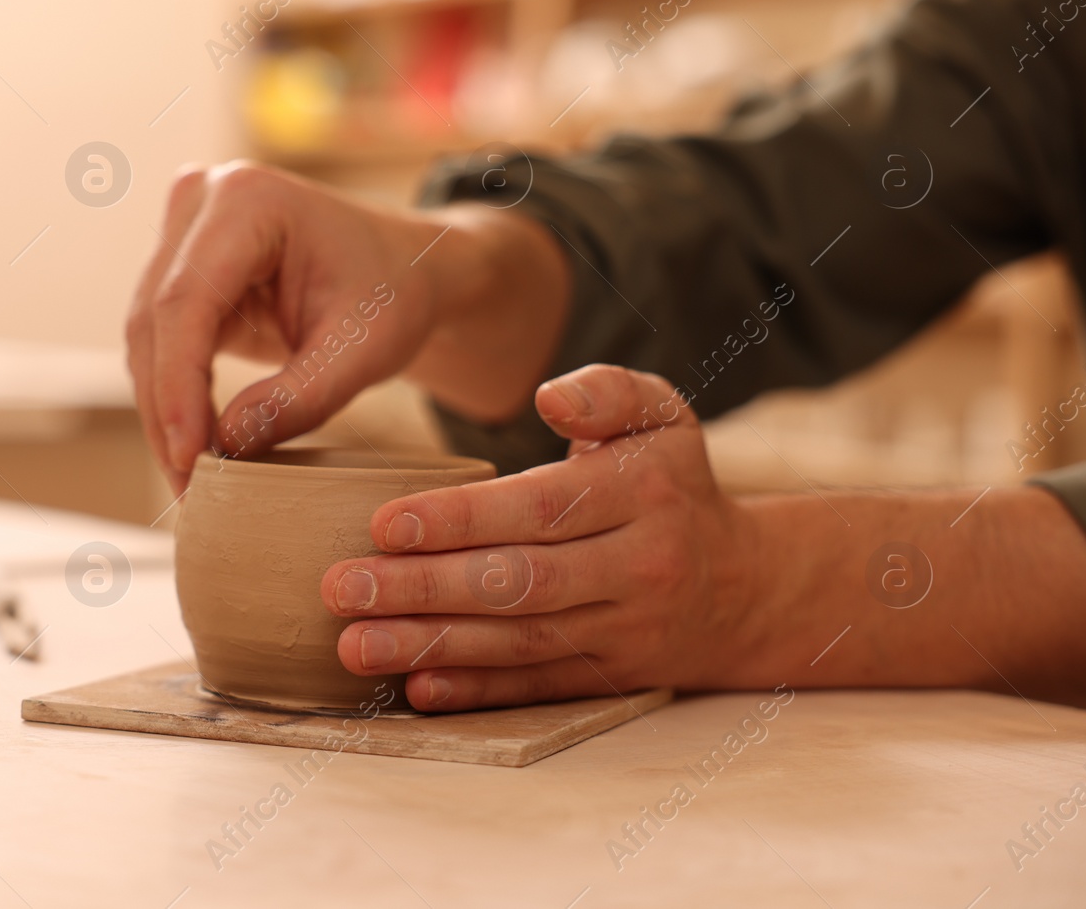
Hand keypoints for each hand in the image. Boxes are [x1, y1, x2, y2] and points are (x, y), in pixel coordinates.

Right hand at [126, 162, 568, 490]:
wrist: (403, 271)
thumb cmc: (392, 295)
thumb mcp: (365, 350)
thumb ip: (300, 397)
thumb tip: (224, 446)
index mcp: (249, 199)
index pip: (186, 300)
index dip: (178, 385)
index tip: (188, 457)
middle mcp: (202, 201)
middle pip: (156, 319)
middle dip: (168, 410)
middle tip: (190, 487)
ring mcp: (184, 232)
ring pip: (148, 336)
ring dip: (165, 411)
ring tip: (192, 478)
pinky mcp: (181, 269)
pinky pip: (161, 342)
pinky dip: (175, 397)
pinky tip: (195, 447)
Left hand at [320, 364, 766, 710]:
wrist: (743, 587)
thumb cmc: (672, 482)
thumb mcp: (661, 418)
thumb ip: (609, 391)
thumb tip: (551, 396)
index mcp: (643, 494)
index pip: (540, 508)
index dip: (460, 518)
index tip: (383, 522)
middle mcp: (638, 567)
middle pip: (518, 583)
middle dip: (423, 588)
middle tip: (341, 586)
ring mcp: (625, 631)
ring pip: (519, 643)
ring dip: (430, 646)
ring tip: (353, 644)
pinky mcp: (610, 679)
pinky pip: (536, 688)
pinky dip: (475, 693)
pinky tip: (415, 689)